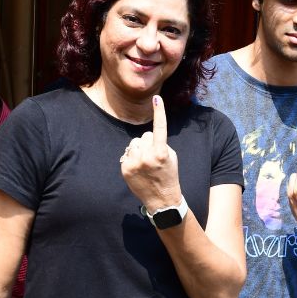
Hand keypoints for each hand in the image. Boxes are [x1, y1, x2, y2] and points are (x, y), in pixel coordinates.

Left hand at [120, 95, 181, 210]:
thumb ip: (160, 143)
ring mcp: (134, 163)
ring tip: (145, 163)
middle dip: (149, 143)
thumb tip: (146, 137)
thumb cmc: (169, 175)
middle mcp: (147, 156)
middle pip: (145, 136)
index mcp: (161, 152)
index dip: (159, 112)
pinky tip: (138, 169)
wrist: (162, 199)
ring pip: (134, 143)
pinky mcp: (125, 168)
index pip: (160, 128)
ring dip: (139, 149)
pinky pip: (127, 153)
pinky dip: (132, 158)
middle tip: (154, 157)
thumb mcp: (171, 157)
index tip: (157, 98)